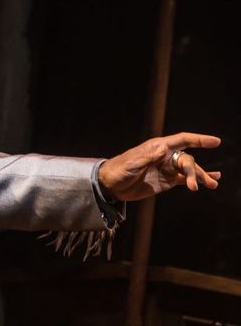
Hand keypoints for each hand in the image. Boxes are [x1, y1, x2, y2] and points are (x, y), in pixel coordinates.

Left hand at [98, 132, 221, 200]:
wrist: (110, 185)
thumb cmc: (118, 170)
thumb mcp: (131, 163)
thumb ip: (146, 157)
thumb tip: (163, 149)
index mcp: (158, 147)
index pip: (182, 140)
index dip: (199, 140)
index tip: (215, 142)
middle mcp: (165, 156)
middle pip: (187, 159)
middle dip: (194, 171)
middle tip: (194, 185)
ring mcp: (167, 168)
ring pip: (189, 169)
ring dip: (201, 176)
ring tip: (212, 184)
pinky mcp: (167, 180)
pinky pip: (185, 178)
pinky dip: (197, 179)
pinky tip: (210, 182)